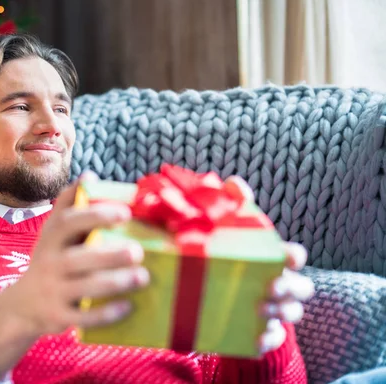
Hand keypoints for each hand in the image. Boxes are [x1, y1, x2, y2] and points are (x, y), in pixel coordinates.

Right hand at [8, 171, 149, 335]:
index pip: (67, 223)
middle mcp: (49, 264)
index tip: (124, 213)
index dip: (94, 216)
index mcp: (51, 240)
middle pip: (77, 259)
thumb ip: (69, 204)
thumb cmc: (49, 260)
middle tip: (138, 250)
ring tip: (142, 277)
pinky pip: (83, 318)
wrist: (22, 305)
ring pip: (83, 289)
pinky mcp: (60, 317)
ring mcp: (53, 292)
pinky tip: (128, 306)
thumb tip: (89, 175)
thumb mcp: (52, 232)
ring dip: (114, 283)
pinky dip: (105, 315)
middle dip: (108, 255)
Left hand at [225, 176, 314, 354]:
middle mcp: (281, 285)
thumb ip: (234, 204)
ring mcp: (273, 310)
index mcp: (275, 260)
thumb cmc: (235, 257)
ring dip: (280, 312)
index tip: (287, 255)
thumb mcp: (232, 230)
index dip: (295, 256)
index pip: (295, 256)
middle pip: (301, 288)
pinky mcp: (259, 333)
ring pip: (291, 314)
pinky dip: (265, 339)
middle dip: (290, 287)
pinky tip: (254, 337)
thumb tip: (231, 183)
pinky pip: (270, 340)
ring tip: (260, 309)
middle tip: (271, 285)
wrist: (222, 297)